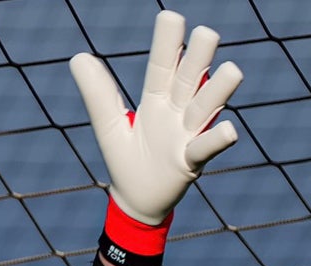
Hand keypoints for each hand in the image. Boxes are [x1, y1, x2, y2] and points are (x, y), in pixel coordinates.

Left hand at [69, 10, 242, 225]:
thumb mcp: (109, 125)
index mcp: (157, 100)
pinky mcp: (191, 162)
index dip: (167, 44)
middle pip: (190, 79)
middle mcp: (178, 112)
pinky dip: (217, 140)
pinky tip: (228, 129)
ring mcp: (188, 135)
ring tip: (233, 70)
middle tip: (207, 33)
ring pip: (206, 107)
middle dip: (199, 58)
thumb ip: (98, 93)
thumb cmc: (128, 159)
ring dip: (219, 91)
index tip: (172, 17)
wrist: (137, 201)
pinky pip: (206, 148)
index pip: (163, 66)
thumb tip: (78, 56)